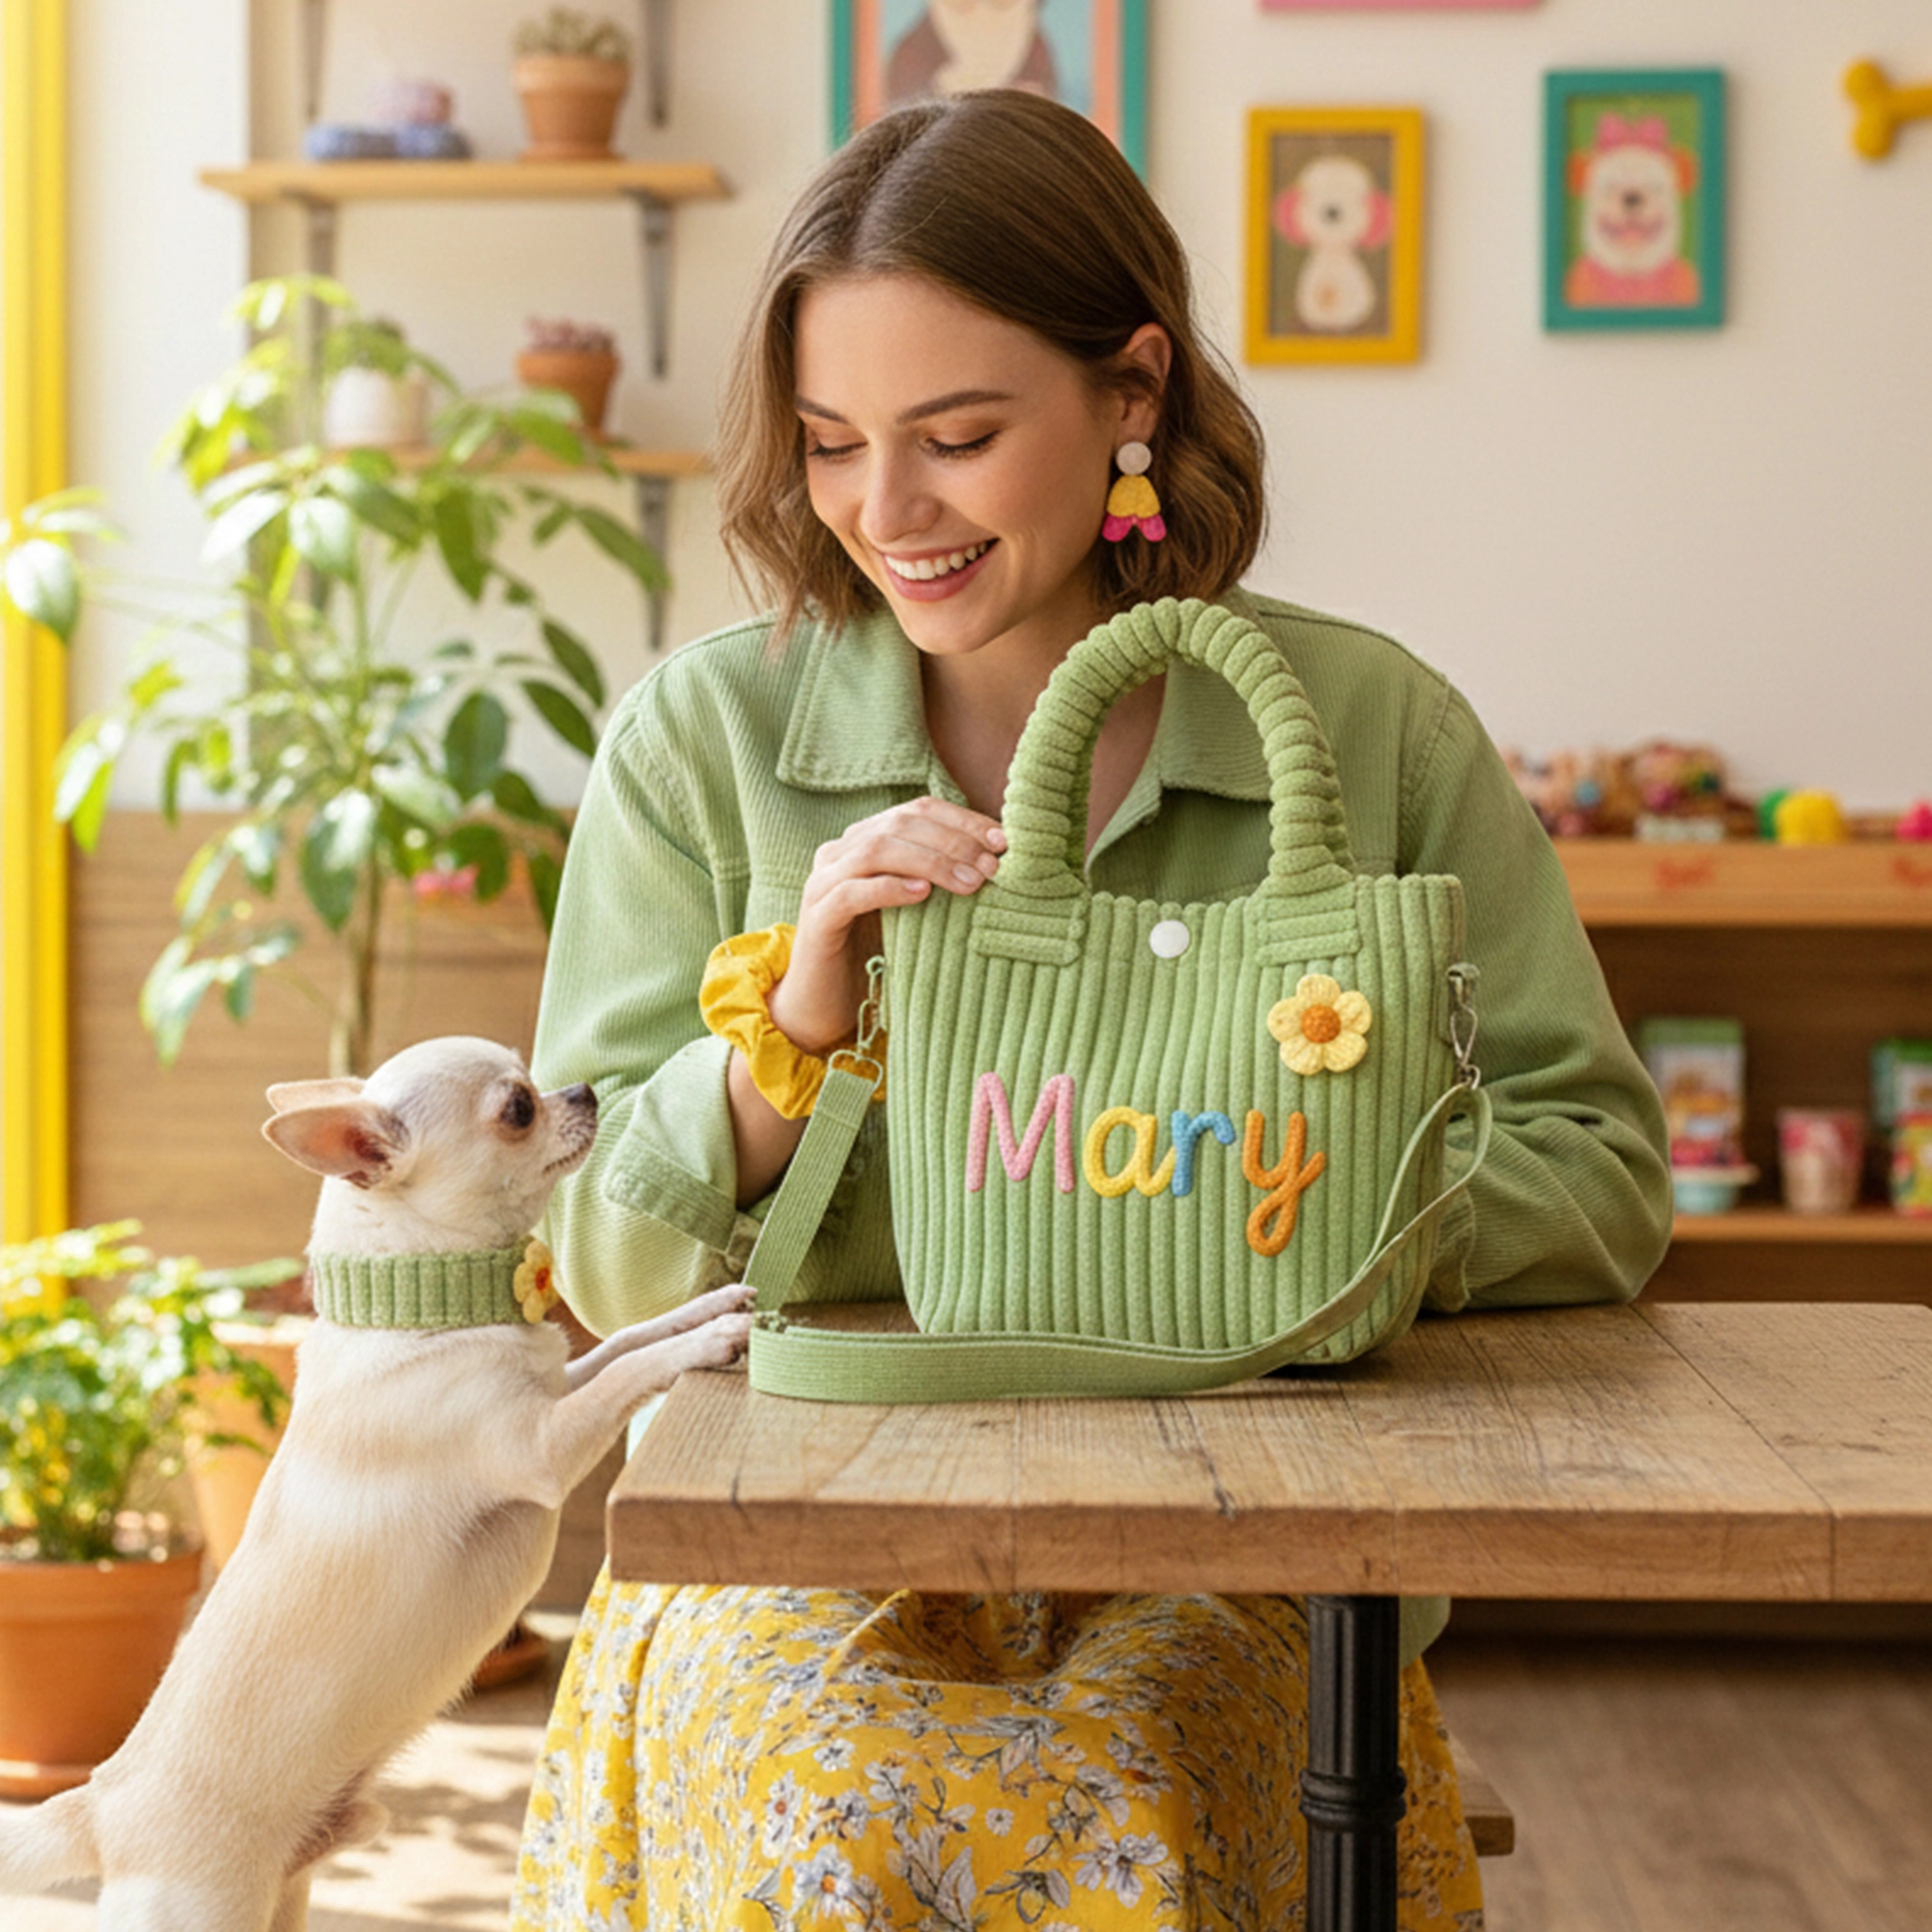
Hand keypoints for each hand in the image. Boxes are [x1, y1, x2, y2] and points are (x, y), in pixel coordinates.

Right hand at [767, 797, 1005, 1052]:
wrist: (825, 1003)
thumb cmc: (878, 952)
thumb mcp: (917, 909)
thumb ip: (942, 879)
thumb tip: (998, 861)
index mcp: (867, 840)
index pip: (918, 810)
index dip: (962, 820)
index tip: (1002, 841)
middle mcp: (840, 852)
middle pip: (900, 824)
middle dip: (952, 841)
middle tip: (991, 867)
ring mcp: (823, 882)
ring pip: (876, 850)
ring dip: (929, 862)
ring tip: (969, 882)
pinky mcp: (816, 918)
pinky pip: (851, 892)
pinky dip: (889, 889)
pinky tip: (922, 894)